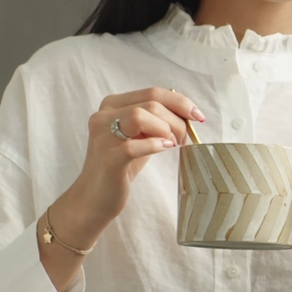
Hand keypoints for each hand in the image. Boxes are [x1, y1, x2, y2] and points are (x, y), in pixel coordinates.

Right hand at [39, 88, 203, 285]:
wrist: (95, 198)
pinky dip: (154, 145)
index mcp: (113, 105)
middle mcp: (104, 115)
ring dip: (166, 129)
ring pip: (140, 116)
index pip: (152, 92)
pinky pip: (134, 145)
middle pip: (150, 103)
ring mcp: (103, 135)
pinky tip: (165, 149)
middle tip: (184, 139)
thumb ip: (155, 121)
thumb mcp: (139, 137)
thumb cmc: (120, 167)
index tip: (197, 116)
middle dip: (176, 120)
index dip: (180, 102)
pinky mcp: (107, 157)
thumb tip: (185, 113)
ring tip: (173, 144)